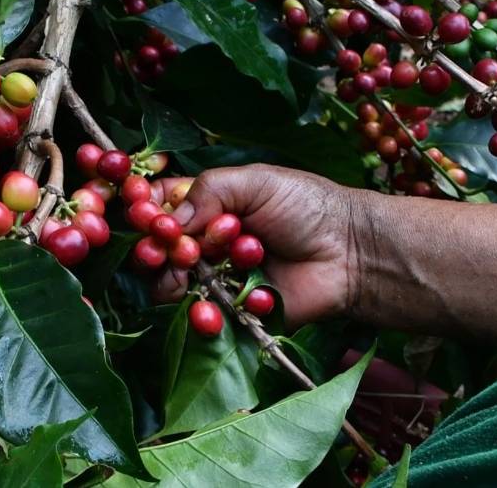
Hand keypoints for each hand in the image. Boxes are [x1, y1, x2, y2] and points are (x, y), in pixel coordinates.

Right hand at [151, 164, 358, 327]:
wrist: (349, 253)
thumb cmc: (307, 207)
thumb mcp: (256, 181)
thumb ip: (209, 190)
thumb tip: (169, 220)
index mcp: (207, 204)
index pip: (159, 206)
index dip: (146, 211)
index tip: (146, 216)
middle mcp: (204, 240)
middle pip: (156, 247)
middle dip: (157, 247)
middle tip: (173, 247)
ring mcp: (214, 276)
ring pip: (169, 283)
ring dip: (174, 277)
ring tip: (194, 269)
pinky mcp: (229, 308)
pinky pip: (198, 314)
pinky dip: (200, 311)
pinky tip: (213, 305)